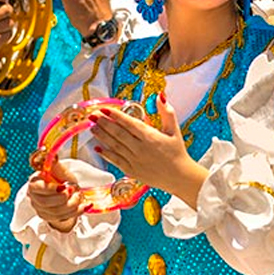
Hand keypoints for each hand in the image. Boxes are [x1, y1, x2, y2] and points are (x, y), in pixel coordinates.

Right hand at [27, 158, 86, 232]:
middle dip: (62, 198)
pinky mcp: (50, 218)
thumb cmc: (61, 177)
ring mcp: (41, 209)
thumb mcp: (58, 168)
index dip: (50, 189)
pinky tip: (82, 205)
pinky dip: (75, 211)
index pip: (36, 188)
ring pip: (55, 212)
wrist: (67, 189)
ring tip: (79, 195)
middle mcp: (34, 198)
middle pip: (44, 203)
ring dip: (71, 204)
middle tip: (73, 190)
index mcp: (34, 183)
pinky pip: (63, 218)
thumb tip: (46, 152)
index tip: (63, 186)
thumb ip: (52, 161)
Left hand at [90, 94, 206, 208]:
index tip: (105, 108)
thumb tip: (160, 96)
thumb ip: (167, 112)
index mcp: (150, 137)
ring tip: (92, 127)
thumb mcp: (174, 130)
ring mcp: (135, 160)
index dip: (115, 115)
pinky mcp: (132, 171)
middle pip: (118, 133)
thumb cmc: (177, 153)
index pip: (129, 123)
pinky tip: (97, 147)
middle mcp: (140, 148)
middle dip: (103, 123)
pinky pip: (116, 161)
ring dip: (102, 136)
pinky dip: (106, 154)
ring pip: (114, 146)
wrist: (180, 178)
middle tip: (93, 115)